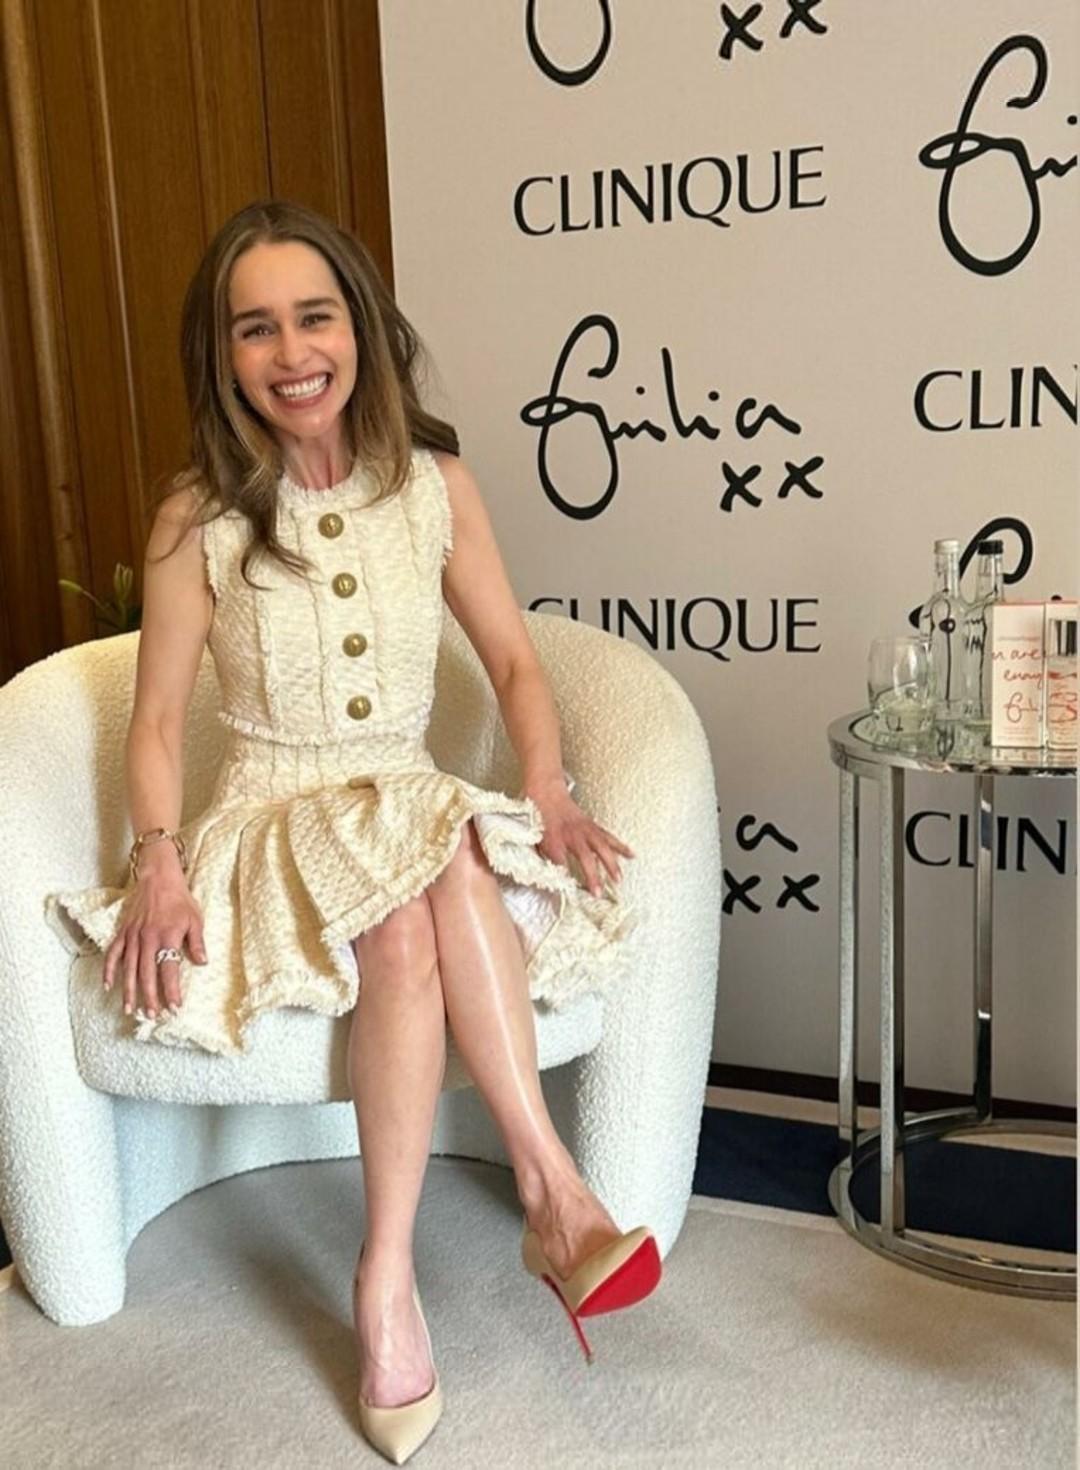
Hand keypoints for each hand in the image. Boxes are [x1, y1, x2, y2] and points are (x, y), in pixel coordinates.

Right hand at [103, 861, 206, 1019]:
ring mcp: (132, 937)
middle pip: (147, 974)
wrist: (158, 878)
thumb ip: (197, 943)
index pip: (169, 970)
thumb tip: (202, 963)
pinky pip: (113, 954)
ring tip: (130, 1010)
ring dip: (129, 991)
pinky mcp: (123, 932)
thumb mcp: (195, 919)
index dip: (171, 991)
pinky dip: (108, 970)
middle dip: (150, 997)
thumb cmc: (180, 899)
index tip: (174, 1008)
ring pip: (129, 969)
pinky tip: (107, 986)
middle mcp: (147, 939)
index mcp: (167, 937)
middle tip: (151, 1016)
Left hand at [526, 777, 634, 897]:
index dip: (565, 878)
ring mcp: (585, 830)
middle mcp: (572, 835)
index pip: (559, 863)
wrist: (546, 794)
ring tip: (618, 880)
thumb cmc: (539, 819)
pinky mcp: (593, 827)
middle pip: (585, 857)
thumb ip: (541, 859)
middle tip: (597, 892)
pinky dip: (621, 847)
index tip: (570, 892)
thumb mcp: (533, 841)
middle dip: (592, 876)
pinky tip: (631, 855)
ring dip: (611, 864)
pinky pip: (609, 838)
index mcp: (554, 840)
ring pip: (602, 847)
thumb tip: (547, 877)